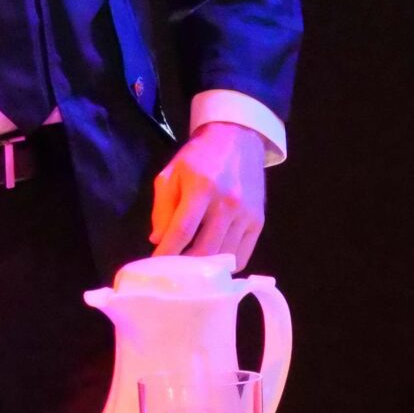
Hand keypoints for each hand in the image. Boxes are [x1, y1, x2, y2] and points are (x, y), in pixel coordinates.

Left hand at [151, 122, 268, 260]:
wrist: (237, 139)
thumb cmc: (198, 157)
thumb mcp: (171, 174)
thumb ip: (162, 208)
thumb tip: (158, 240)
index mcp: (202, 188)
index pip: (182, 230)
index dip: (167, 252)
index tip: (155, 266)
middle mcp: (227, 203)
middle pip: (205, 249)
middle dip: (185, 266)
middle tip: (171, 272)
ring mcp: (246, 214)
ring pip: (224, 256)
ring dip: (204, 268)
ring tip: (189, 270)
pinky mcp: (258, 221)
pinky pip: (243, 254)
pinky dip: (226, 264)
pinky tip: (212, 264)